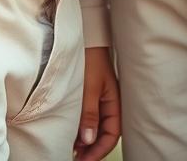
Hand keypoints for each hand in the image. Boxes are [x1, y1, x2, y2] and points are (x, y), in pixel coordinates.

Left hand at [75, 46, 120, 160]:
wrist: (85, 37)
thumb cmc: (90, 58)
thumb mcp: (89, 88)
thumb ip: (89, 115)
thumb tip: (88, 140)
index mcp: (114, 102)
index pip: (112, 134)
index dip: (99, 150)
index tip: (85, 160)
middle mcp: (108, 103)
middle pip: (104, 134)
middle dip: (92, 149)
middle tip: (77, 159)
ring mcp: (99, 100)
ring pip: (95, 128)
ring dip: (86, 141)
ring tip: (73, 150)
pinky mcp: (89, 96)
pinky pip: (88, 119)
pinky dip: (81, 129)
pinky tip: (72, 135)